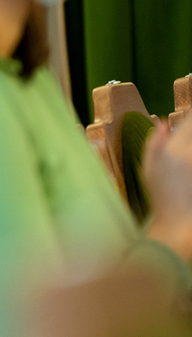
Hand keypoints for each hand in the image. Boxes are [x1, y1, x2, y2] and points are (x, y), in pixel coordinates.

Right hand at [142, 118, 191, 259]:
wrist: (178, 222)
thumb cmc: (159, 195)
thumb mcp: (148, 167)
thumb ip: (154, 142)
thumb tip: (162, 122)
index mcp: (177, 149)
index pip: (190, 120)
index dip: (190, 114)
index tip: (187, 115)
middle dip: (189, 130)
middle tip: (183, 139)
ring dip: (189, 146)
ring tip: (183, 160)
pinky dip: (190, 157)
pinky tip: (186, 170)